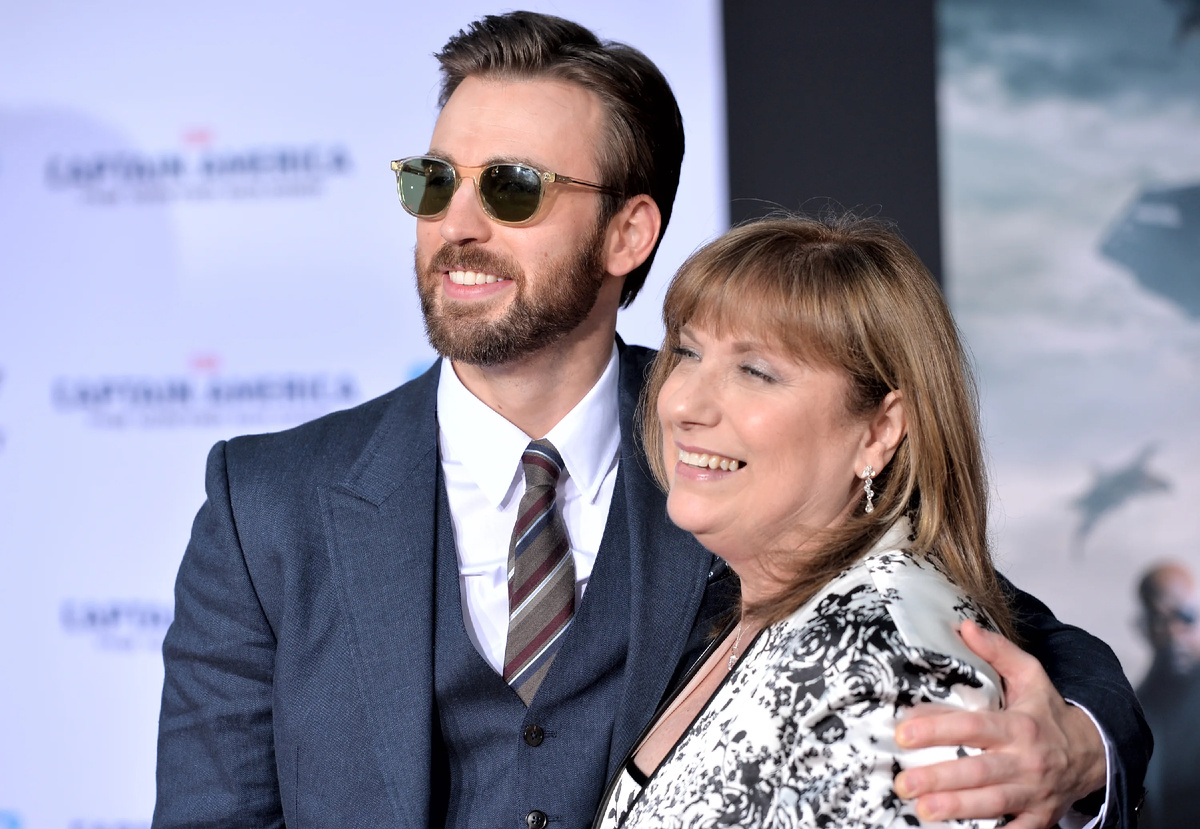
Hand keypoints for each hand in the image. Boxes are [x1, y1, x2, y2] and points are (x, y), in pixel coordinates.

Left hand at [892, 619, 1106, 828]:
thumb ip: (996, 651)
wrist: (1093, 753)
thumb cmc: (1048, 712)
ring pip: (992, 804)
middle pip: (979, 771)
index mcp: (1019, 725)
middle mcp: (1027, 761)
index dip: (938, 729)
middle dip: (940, 778)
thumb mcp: (1030, 674)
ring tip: (922, 810)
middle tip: (904, 783)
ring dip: (957, 809)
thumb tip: (963, 626)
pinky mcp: (1040, 818)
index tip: (904, 732)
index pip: (973, 726)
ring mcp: (1034, 793)